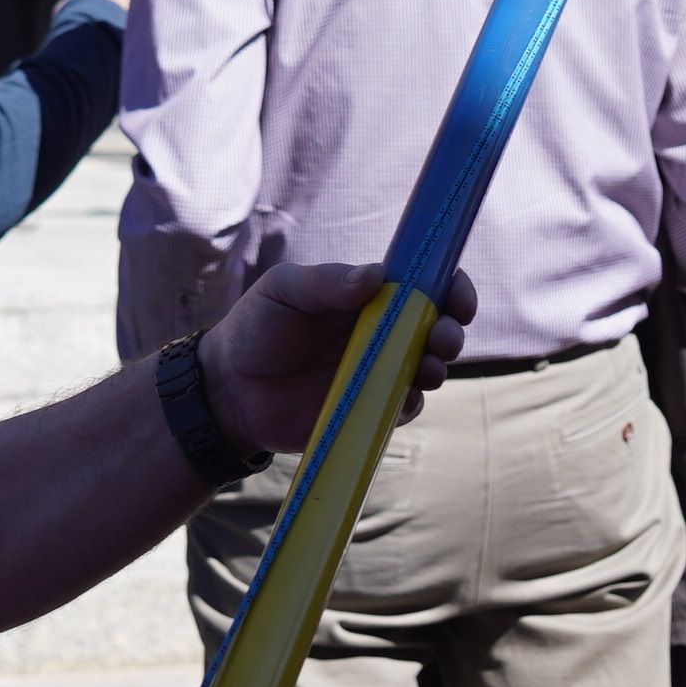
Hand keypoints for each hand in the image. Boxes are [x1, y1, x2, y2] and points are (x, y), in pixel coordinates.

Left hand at [199, 262, 476, 459]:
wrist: (228, 390)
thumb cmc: (255, 329)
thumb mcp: (283, 291)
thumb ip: (326, 282)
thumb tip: (377, 275)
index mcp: (369, 298)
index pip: (424, 286)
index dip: (450, 287)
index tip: (456, 296)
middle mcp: (382, 334)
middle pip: (437, 328)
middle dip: (452, 331)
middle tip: (443, 338)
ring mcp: (378, 374)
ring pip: (429, 369)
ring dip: (439, 368)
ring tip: (428, 369)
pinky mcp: (369, 411)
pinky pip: (403, 408)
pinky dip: (411, 403)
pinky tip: (403, 399)